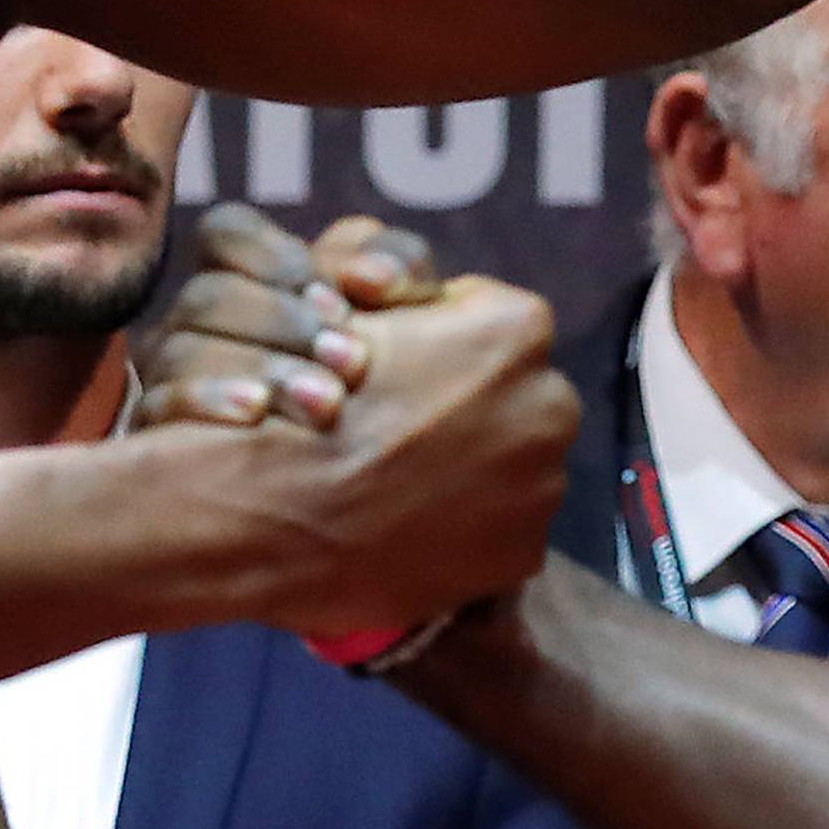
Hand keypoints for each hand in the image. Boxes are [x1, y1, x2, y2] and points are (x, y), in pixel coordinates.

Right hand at [136, 206, 574, 633]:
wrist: (276, 514)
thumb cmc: (303, 389)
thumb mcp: (345, 293)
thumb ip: (392, 275)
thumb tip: (400, 287)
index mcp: (518, 329)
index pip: (486, 318)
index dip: (432, 340)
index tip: (388, 365)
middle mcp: (551, 404)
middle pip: (508, 392)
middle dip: (461, 404)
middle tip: (390, 427)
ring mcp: (544, 486)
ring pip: (509, 461)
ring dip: (466, 467)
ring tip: (392, 479)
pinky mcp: (522, 552)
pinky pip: (498, 529)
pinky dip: (461, 528)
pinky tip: (405, 524)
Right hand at [138, 205, 442, 431]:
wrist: (381, 460)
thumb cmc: (389, 358)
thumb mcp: (406, 301)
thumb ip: (398, 266)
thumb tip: (373, 278)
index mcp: (246, 270)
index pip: (225, 231)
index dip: (275, 257)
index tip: (337, 301)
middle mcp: (198, 317)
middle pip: (208, 295)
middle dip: (282, 324)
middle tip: (351, 362)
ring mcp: (171, 374)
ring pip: (182, 351)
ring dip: (258, 369)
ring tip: (325, 402)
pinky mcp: (160, 436)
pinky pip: (158, 409)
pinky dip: (208, 404)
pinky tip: (256, 417)